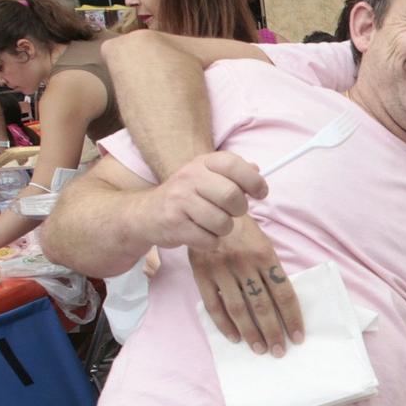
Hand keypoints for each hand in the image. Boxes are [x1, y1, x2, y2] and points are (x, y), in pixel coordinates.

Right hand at [132, 153, 266, 250]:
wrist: (145, 214)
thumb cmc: (184, 196)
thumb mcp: (205, 177)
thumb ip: (232, 174)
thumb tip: (256, 171)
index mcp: (202, 163)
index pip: (233, 164)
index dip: (253, 180)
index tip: (260, 193)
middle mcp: (189, 177)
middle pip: (232, 196)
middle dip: (238, 210)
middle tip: (230, 213)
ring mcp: (180, 200)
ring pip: (223, 223)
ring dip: (222, 229)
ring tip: (210, 224)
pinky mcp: (174, 224)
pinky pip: (209, 240)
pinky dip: (209, 242)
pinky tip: (198, 234)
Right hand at [190, 214, 302, 355]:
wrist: (208, 208)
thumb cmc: (242, 229)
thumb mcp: (263, 241)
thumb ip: (271, 268)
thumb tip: (285, 301)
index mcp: (265, 255)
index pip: (284, 292)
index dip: (292, 317)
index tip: (298, 336)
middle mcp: (245, 264)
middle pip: (263, 305)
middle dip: (273, 331)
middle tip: (280, 351)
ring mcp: (221, 270)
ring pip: (239, 309)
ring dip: (251, 332)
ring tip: (260, 349)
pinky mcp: (202, 274)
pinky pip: (213, 304)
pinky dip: (224, 324)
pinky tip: (234, 338)